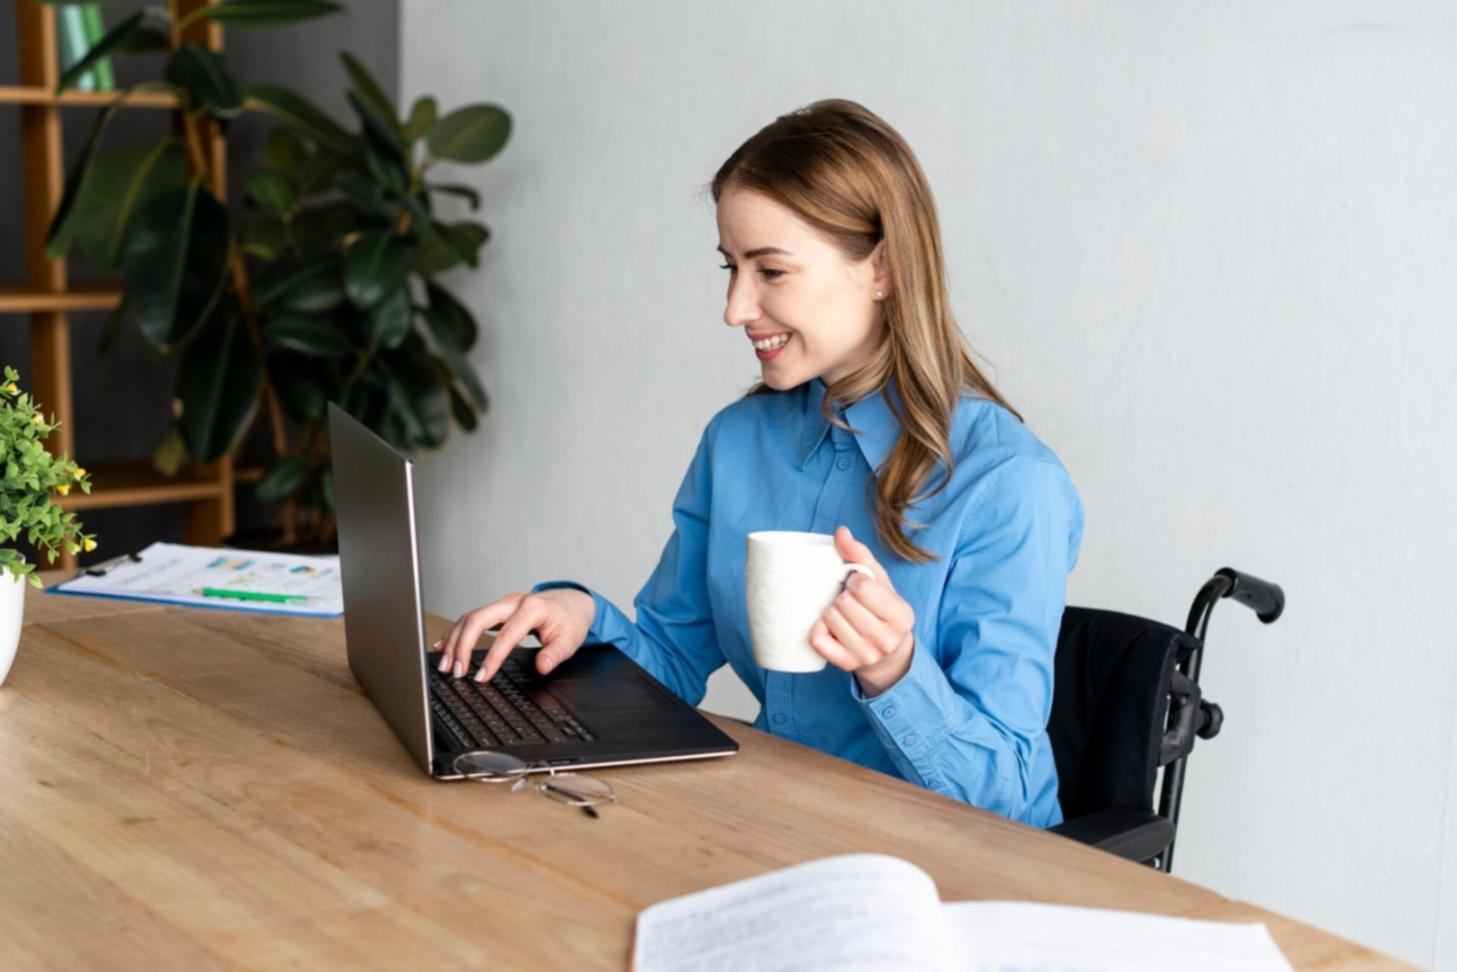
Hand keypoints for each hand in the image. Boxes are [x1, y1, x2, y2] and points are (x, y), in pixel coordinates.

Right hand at [434, 588, 594, 682]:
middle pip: (477, 619)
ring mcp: (502, 605)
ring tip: (445, 665)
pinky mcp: (496, 610)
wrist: (572, 602)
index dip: (492, 657)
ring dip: (454, 641)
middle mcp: (512, 602)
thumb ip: (555, 654)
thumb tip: (541, 667)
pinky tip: (444, 646)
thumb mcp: (570, 640)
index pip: (506, 635)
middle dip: (462, 646)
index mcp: (531, 608)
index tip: (481, 677)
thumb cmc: (570, 620)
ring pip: (469, 618)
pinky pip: (471, 619)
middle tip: (455, 671)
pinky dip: (456, 633)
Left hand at [809, 526, 915, 696]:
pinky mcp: (847, 665)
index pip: (861, 587)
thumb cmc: (881, 610)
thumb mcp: (880, 581)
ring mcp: (867, 655)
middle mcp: (887, 639)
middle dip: (842, 597)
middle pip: (843, 603)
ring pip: (829, 618)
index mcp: (901, 615)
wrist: (888, 654)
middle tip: (850, 602)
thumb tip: (840, 532)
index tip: (858, 586)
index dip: (854, 581)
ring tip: (843, 615)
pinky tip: (831, 629)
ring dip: (831, 612)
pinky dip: (818, 630)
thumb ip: (860, 555)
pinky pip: (818, 639)